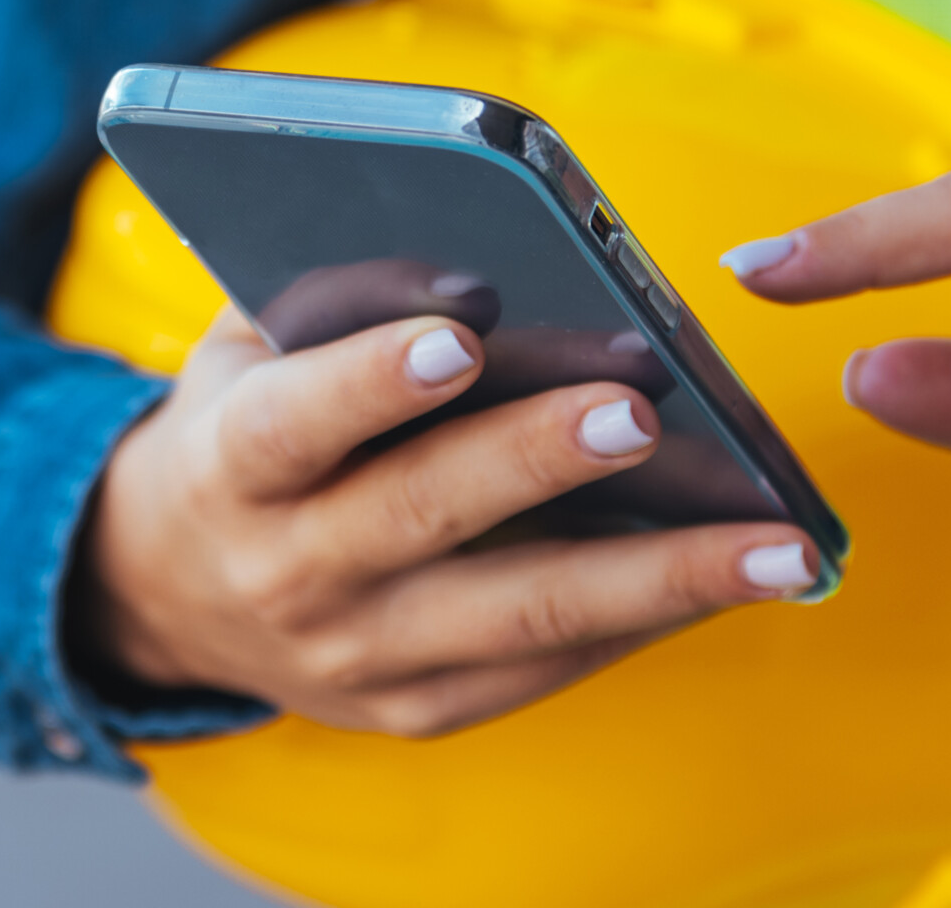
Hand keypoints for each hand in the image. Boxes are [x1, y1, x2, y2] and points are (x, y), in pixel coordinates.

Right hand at [74, 308, 816, 736]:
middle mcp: (289, 573)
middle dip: (538, 462)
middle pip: (423, 516)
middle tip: (641, 414)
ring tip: (784, 547)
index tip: (458, 336)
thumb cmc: (242, 428)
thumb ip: (330, 299)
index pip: (295, 421)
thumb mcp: (242, 351)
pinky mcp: (420, 709)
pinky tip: (743, 575)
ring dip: (661, 578)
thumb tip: (481, 242)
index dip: (370, 381)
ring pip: (521, 615)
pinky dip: (652, 618)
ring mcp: (357, 656)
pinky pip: (550, 664)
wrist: (166, 593)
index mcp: (232, 466)